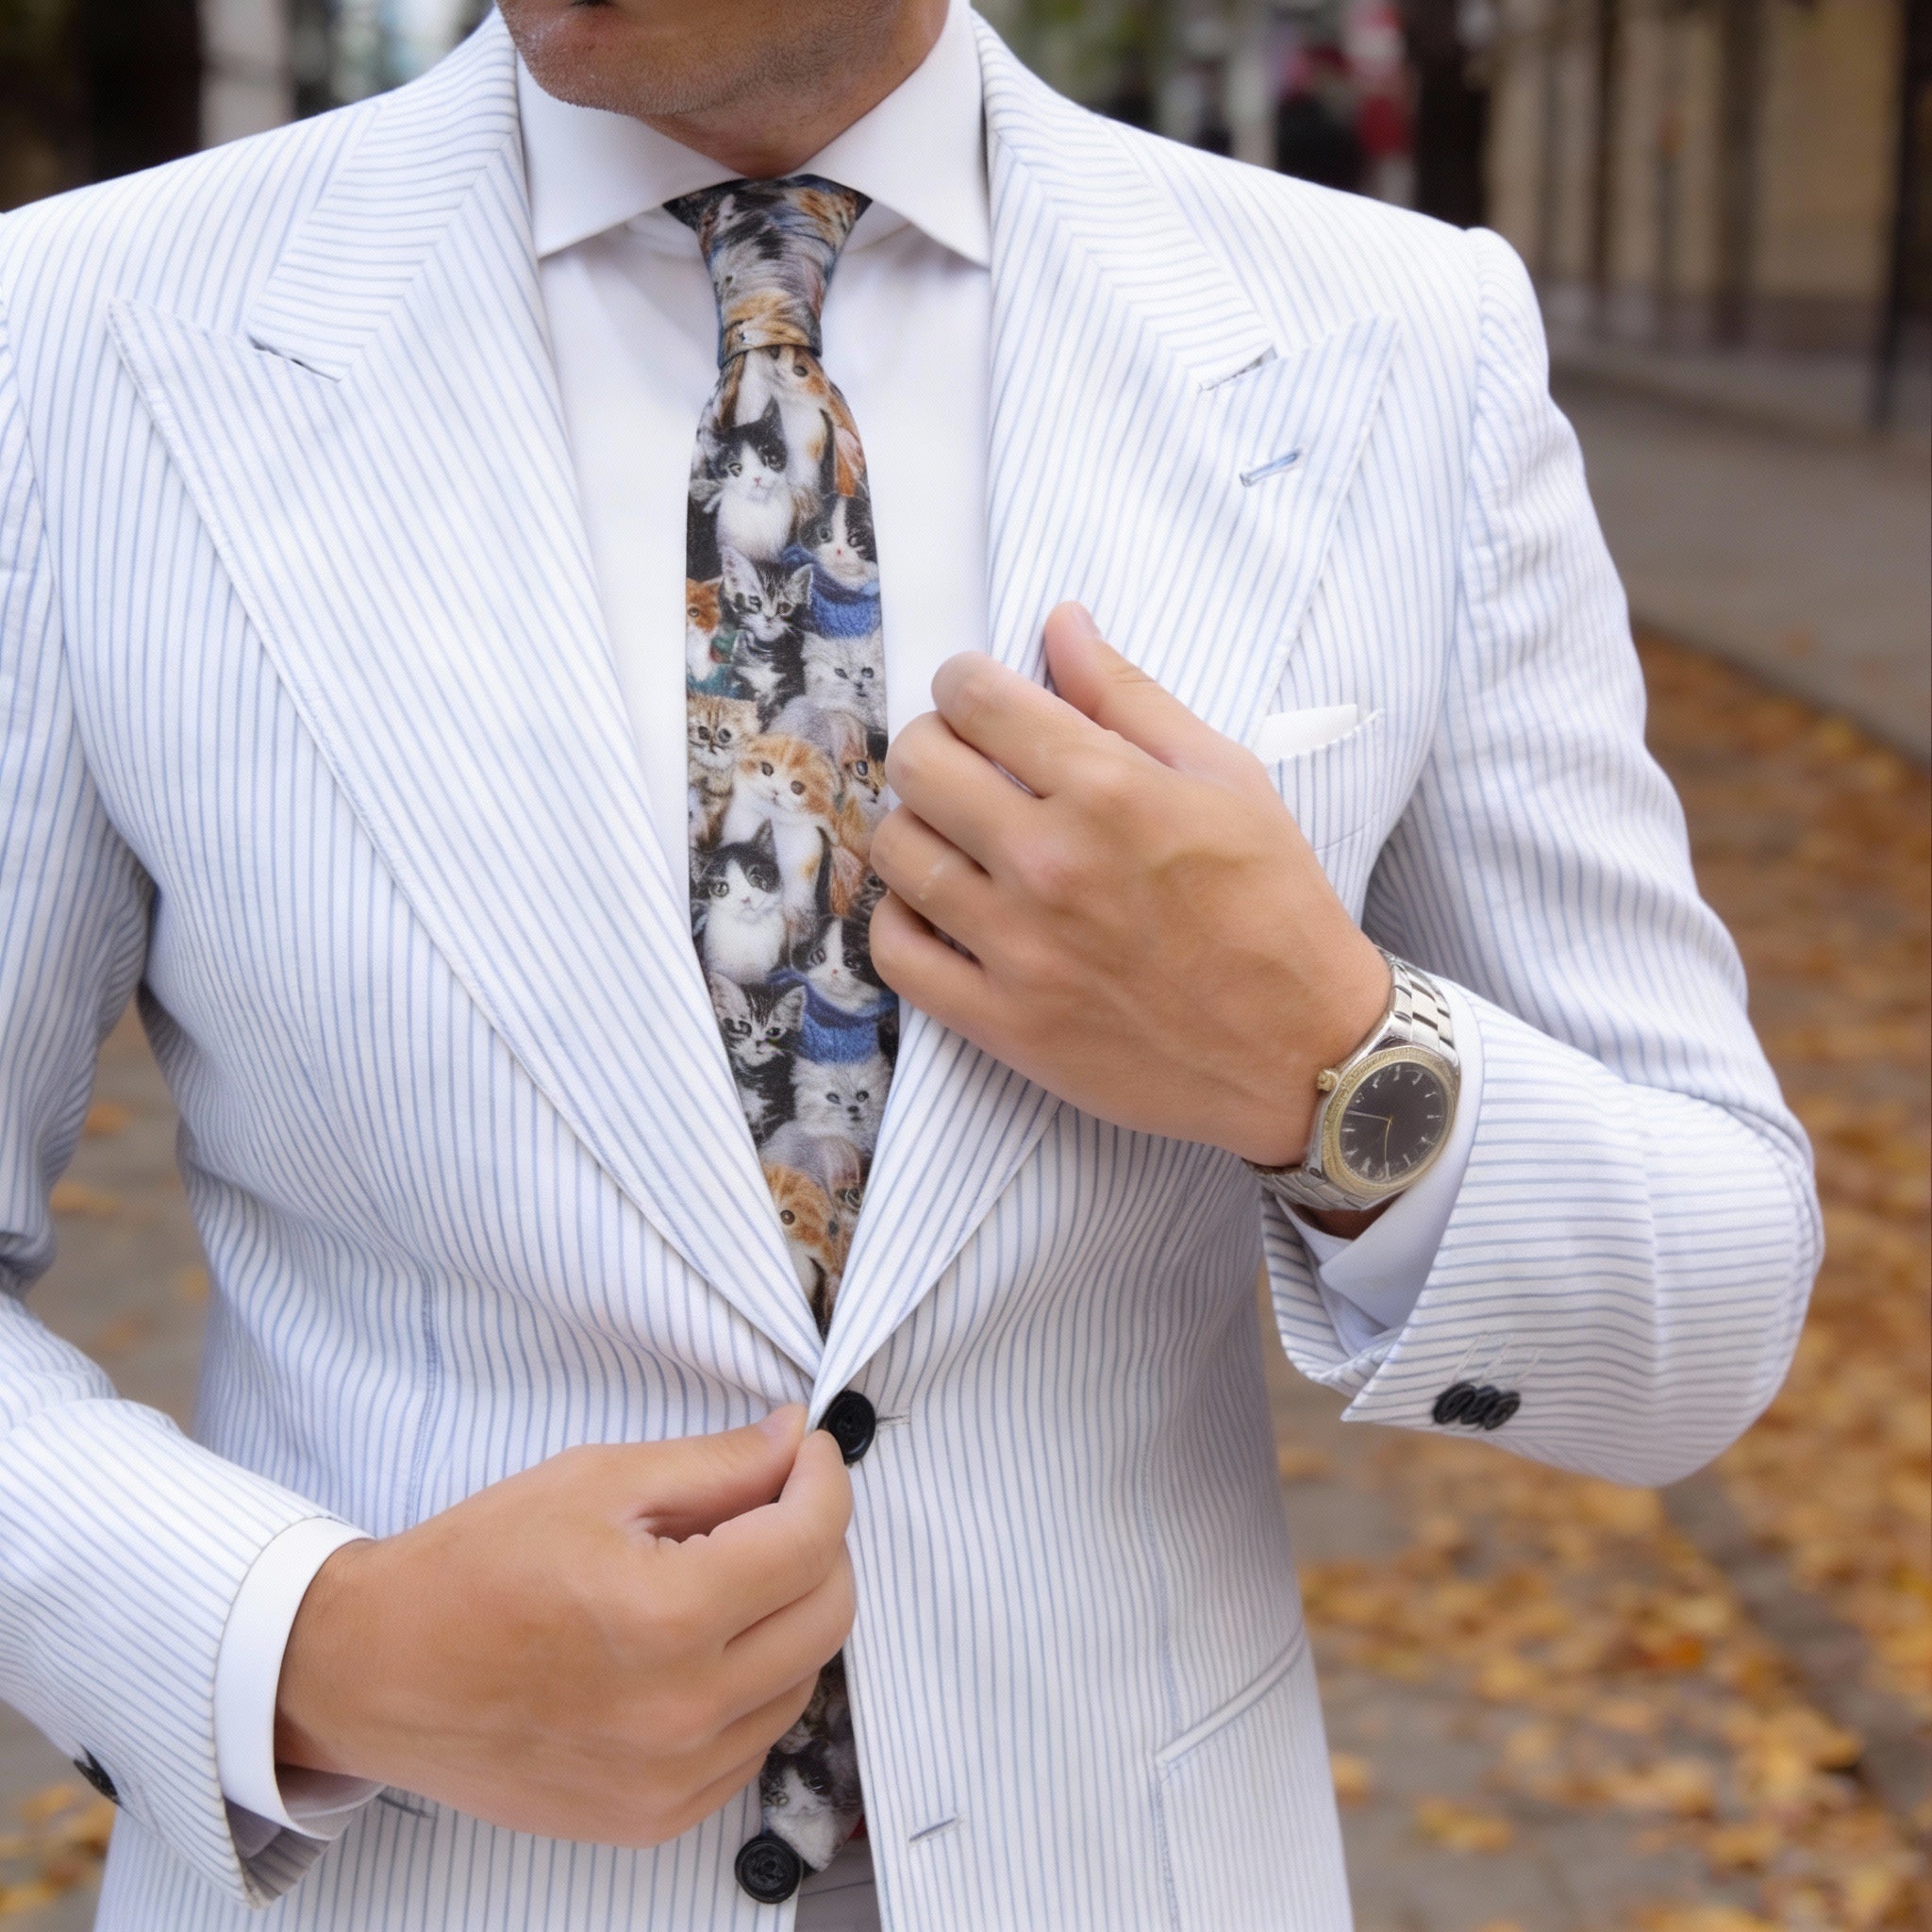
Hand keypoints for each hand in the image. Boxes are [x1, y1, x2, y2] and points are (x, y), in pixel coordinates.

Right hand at [275, 1408, 853, 1846]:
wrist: (377, 1673)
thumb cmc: (474, 1568)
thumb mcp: (595, 1481)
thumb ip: (715, 1464)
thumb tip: (794, 1440)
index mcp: (666, 1617)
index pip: (812, 1541)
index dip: (825, 1479)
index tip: (808, 1452)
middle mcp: (682, 1712)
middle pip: (829, 1614)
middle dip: (821, 1540)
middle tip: (777, 1500)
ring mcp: (672, 1779)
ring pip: (802, 1680)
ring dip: (791, 1614)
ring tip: (729, 1570)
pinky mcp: (655, 1817)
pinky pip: (753, 1739)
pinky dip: (753, 1682)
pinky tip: (702, 1641)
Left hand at [869, 603, 1389, 1170]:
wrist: (1303, 1050)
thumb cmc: (1274, 907)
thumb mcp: (1226, 778)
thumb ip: (1130, 696)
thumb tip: (1061, 623)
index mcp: (1109, 789)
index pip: (975, 698)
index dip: (965, 682)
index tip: (980, 699)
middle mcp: (1051, 861)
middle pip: (918, 765)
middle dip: (933, 746)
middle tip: (965, 765)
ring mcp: (1019, 947)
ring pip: (896, 853)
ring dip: (915, 829)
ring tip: (956, 838)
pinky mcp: (1003, 1023)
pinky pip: (896, 955)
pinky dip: (902, 922)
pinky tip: (939, 909)